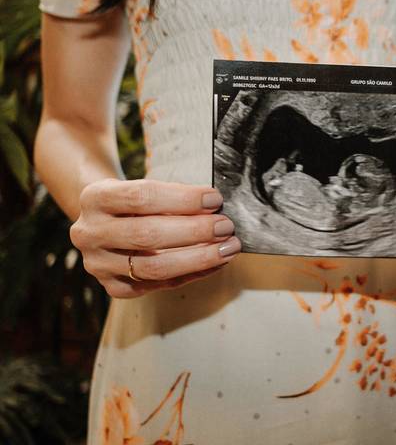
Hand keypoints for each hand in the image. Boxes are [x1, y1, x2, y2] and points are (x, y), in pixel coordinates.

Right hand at [70, 179, 240, 297]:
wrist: (105, 221)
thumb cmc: (133, 202)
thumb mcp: (142, 187)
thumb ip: (172, 196)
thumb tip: (214, 207)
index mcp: (95, 198)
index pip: (141, 197)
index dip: (182, 199)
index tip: (214, 199)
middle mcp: (90, 232)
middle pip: (147, 235)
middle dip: (194, 231)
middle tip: (225, 226)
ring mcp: (98, 264)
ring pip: (153, 267)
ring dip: (198, 258)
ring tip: (227, 248)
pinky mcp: (112, 286)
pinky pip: (158, 285)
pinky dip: (191, 275)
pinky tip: (215, 264)